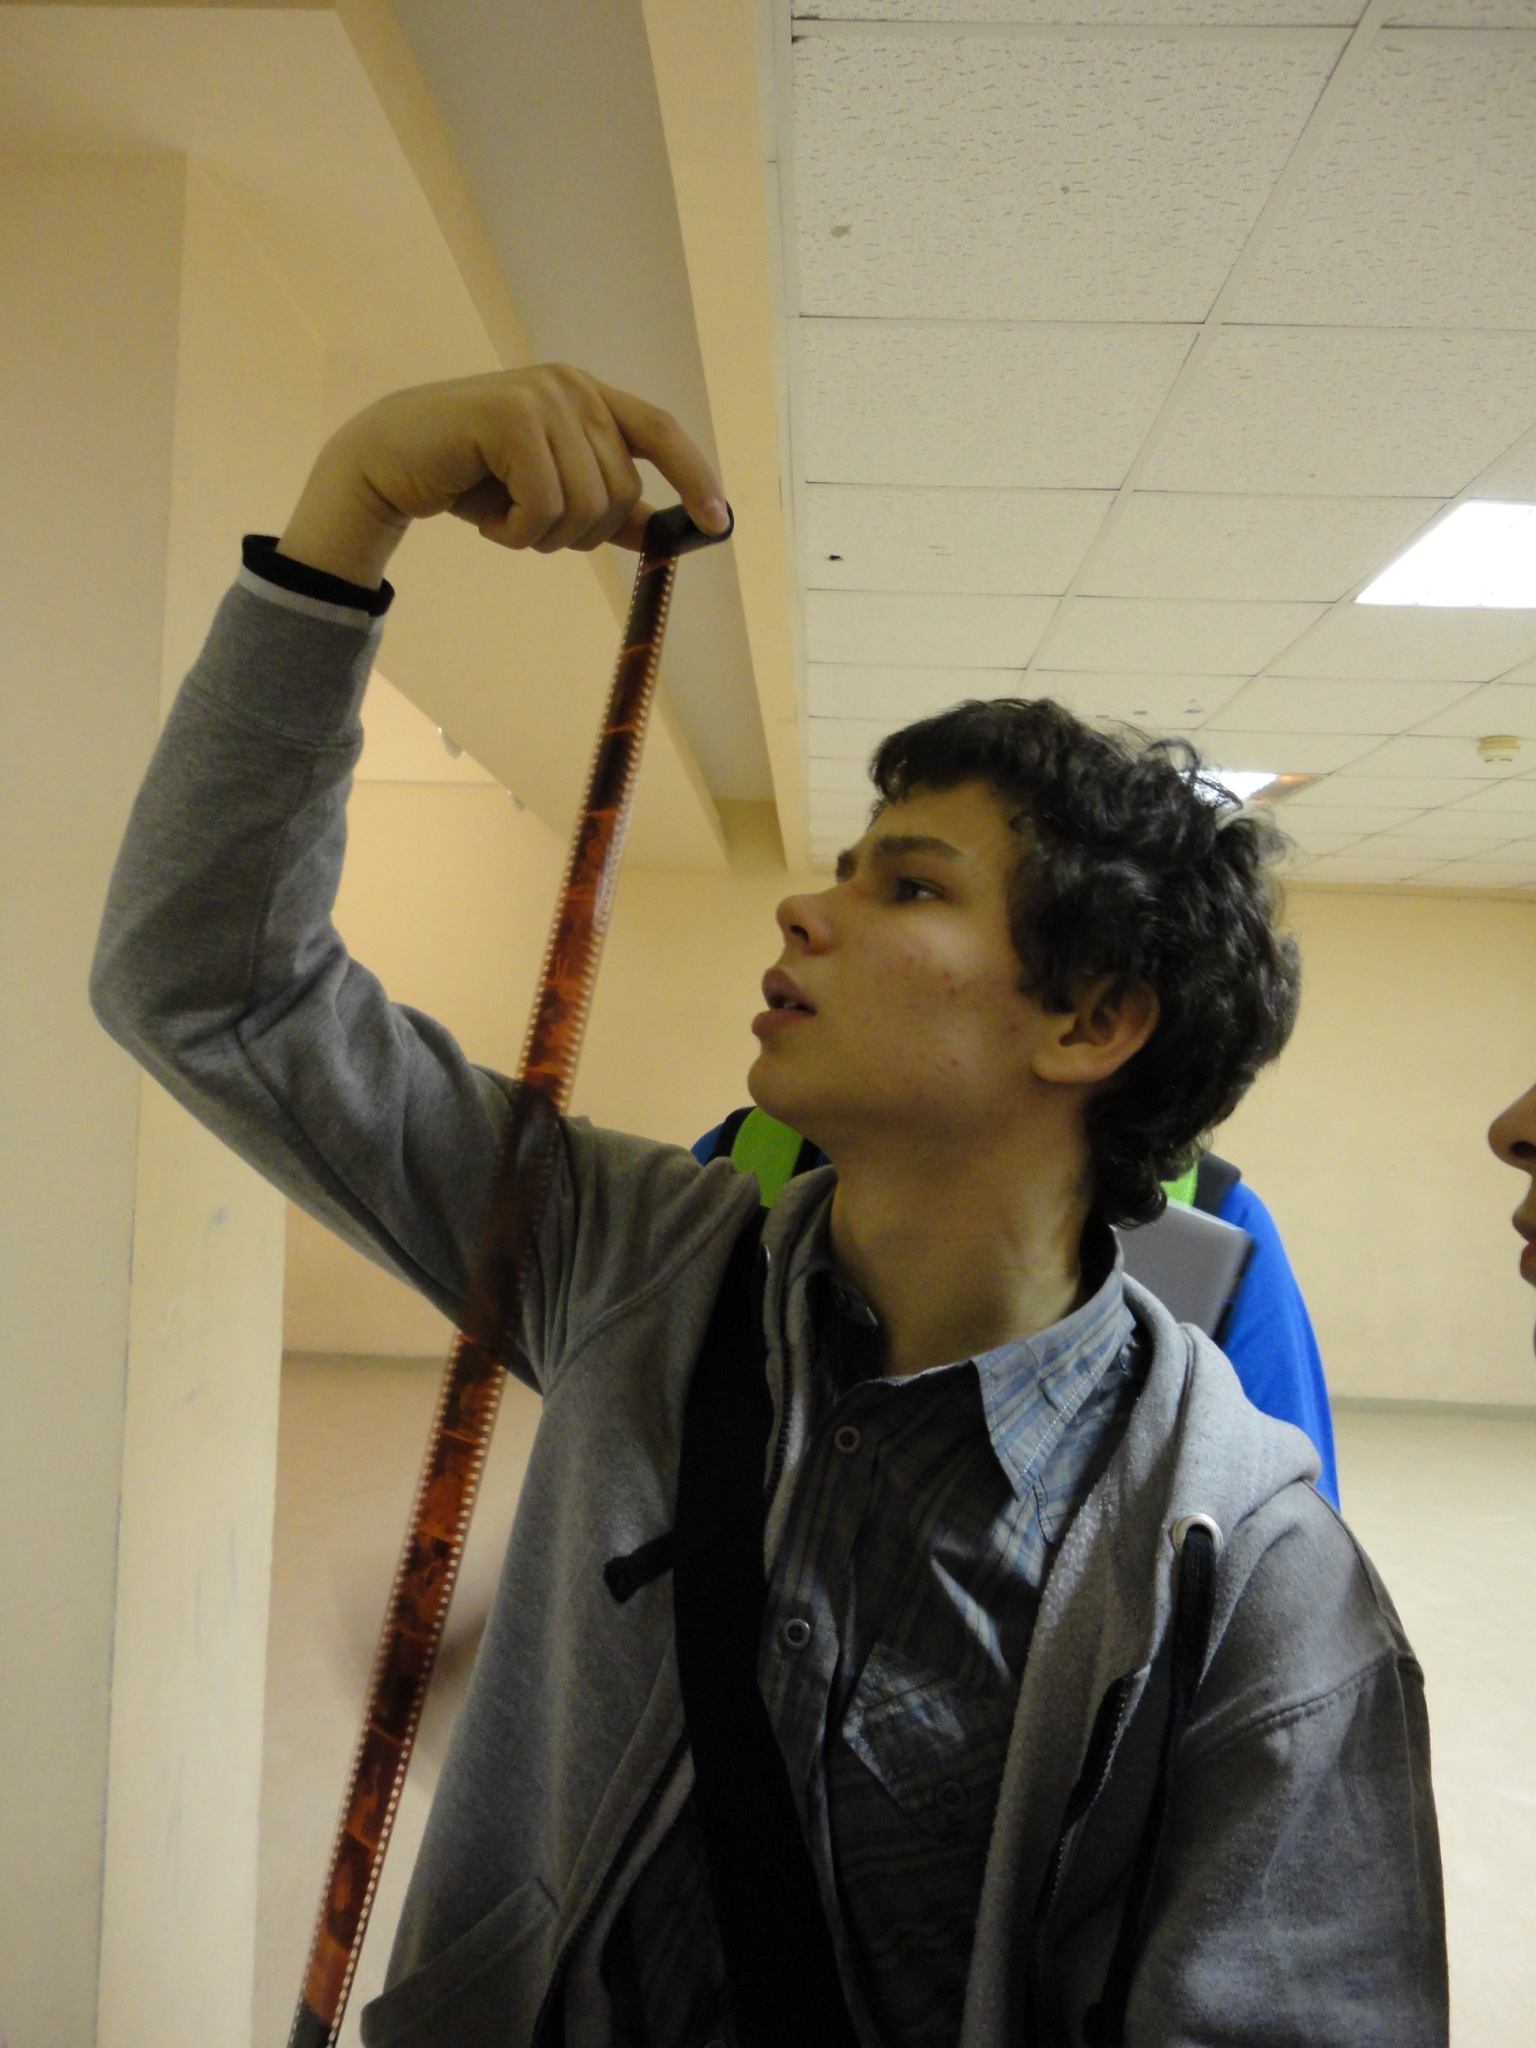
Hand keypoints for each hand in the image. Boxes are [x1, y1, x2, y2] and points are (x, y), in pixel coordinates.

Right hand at [277, 364, 728, 587]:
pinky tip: (488, 522)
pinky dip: (518, 534)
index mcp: (587, 397)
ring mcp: (542, 396)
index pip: (660, 431)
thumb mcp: (546, 494)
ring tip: (505, 520)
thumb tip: (659, 531)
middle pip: (620, 492)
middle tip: (530, 528)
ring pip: (585, 506)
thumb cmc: (470, 479)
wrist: (390, 463)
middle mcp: (571, 387)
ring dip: (543, 537)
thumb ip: (601, 505)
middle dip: (580, 533)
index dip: (695, 475)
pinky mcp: (510, 417)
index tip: (717, 521)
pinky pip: (545, 506)